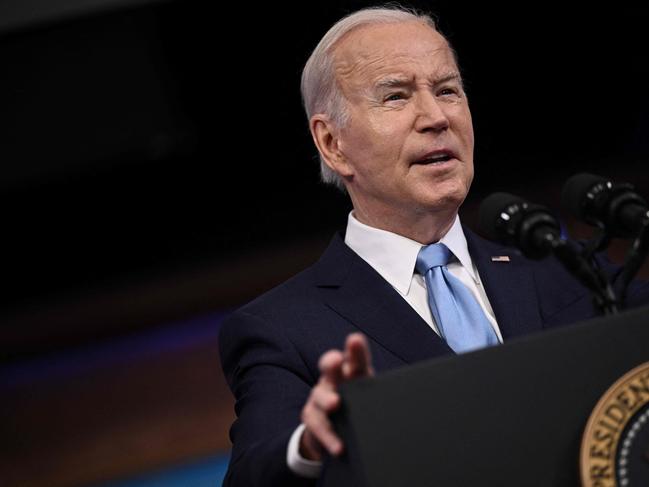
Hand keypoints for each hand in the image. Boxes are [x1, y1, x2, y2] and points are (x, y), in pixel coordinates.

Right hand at [299, 332, 373, 459]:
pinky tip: (338, 446)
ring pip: (320, 395)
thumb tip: (411, 404)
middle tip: (336, 361)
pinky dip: (328, 436)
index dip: (355, 349)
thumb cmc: (358, 407)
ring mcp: (319, 397)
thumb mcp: (370, 398)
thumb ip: (382, 398)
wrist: (333, 431)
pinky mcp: (311, 416)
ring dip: (327, 399)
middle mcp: (334, 380)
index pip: (355, 359)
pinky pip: (317, 425)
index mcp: (352, 373)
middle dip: (332, 362)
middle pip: (330, 367)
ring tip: (335, 404)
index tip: (355, 340)